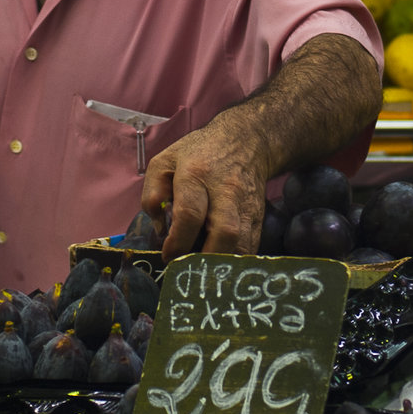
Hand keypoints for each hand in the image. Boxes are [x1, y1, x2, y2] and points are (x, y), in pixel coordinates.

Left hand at [141, 113, 271, 257]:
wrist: (247, 141)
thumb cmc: (199, 153)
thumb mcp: (165, 161)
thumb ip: (153, 193)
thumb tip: (161, 230)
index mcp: (197, 174)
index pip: (190, 214)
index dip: (178, 242)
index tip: (168, 256)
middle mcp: (226, 191)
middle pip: (224, 232)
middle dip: (205, 260)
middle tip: (188, 271)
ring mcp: (246, 206)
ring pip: (242, 245)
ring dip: (221, 266)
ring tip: (202, 272)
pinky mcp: (259, 218)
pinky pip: (250, 248)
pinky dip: (233, 263)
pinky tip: (218, 266)